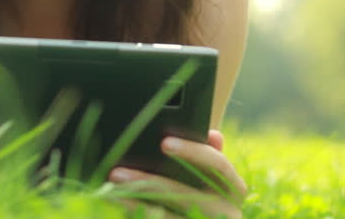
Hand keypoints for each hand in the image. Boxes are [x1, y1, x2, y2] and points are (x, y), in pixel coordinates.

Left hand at [109, 130, 246, 218]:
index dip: (193, 152)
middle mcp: (228, 214)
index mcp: (235, 189)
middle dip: (149, 182)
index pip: (218, 165)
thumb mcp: (212, 176)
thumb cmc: (206, 194)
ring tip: (109, 190)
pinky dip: (136, 214)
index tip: (164, 142)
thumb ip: (209, 156)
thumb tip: (213, 134)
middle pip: (186, 195)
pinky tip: (117, 205)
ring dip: (134, 203)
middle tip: (117, 172)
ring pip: (166, 217)